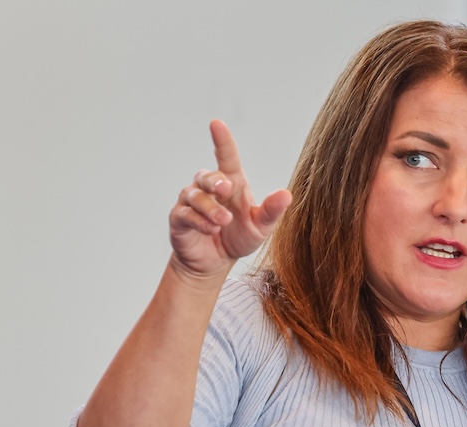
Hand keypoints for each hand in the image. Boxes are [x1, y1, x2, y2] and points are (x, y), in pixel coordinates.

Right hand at [168, 120, 290, 281]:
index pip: (226, 157)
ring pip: (195, 195)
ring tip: (223, 221)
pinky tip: (211, 229)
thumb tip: (286, 194)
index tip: (216, 124)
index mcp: (231, 184)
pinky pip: (185, 213)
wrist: (215, 262)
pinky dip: (199, 221)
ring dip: (210, 207)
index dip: (222, 140)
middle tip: (226, 190)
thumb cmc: (239, 237)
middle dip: (215, 181)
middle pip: (207, 175)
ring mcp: (191, 202)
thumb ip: (272, 211)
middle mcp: (209, 188)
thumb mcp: (261, 227)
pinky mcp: (179, 218)